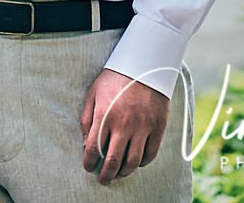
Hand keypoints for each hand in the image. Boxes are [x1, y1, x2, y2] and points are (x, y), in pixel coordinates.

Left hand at [80, 70, 169, 184]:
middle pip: (113, 161)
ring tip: (119, 173)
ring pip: (133, 162)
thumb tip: (86, 144)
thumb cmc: (115, 78)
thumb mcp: (94, 92)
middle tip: (103, 179)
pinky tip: (136, 162)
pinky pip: (150, 154)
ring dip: (124, 172)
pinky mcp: (158, 127)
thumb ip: (87, 118)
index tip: (88, 167)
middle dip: (106, 175)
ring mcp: (142, 127)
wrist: (144, 64)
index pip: (93, 149)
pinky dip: (143, 163)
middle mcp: (123, 124)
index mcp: (105, 114)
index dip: (89, 163)